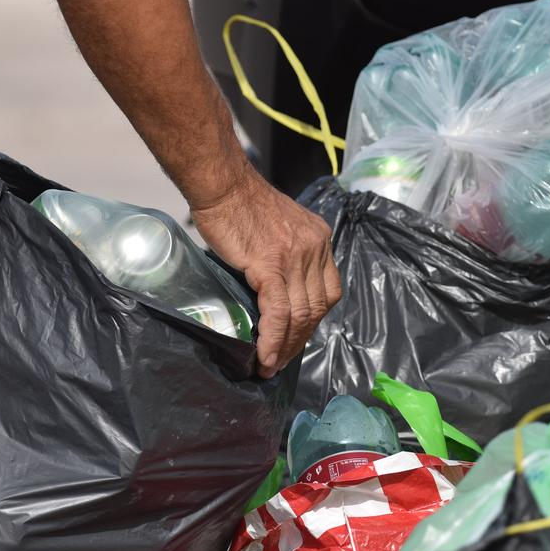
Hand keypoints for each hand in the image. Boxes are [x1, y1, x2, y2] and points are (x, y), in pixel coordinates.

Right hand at [192, 172, 341, 377]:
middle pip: (317, 307)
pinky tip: (263, 356)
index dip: (312, 321)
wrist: (222, 185)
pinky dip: (273, 339)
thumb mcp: (278, 228)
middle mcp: (315, 247)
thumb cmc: (239, 204)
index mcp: (320, 238)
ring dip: (286, 347)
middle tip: (280, 361)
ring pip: (300, 314)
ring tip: (269, 365)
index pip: (327, 291)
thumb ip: (287, 255)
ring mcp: (296, 256)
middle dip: (299, 340)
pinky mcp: (271, 264)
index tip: (295, 339)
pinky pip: (279, 312)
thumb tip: (276, 291)